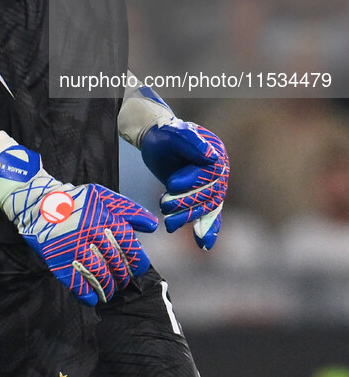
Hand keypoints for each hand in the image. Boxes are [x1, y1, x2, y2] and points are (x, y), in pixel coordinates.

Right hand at [0, 131, 156, 304]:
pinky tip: (92, 298)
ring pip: (98, 276)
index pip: (129, 245)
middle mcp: (90, 232)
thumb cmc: (76, 201)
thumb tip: (152, 225)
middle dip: (122, 276)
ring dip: (107, 288)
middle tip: (121, 280)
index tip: (137, 268)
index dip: (136, 261)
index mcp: (104, 216)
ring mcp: (73, 246)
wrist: (39, 203)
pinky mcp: (58, 259)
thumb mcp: (103, 196)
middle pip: (115, 263)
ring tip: (109, 291)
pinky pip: (76, 282)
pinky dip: (87, 294)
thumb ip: (129, 209)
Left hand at [118, 86, 228, 249]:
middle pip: (208, 194)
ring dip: (188, 217)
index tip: (171, 184)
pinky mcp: (202, 198)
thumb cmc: (165, 134)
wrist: (157, 141)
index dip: (192, 181)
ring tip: (168, 223)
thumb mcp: (174, 132)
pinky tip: (203, 245)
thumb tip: (212, 156)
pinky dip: (208, 230)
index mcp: (216, 153)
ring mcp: (212, 187)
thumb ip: (191, 142)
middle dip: (186, 202)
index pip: (209, 174)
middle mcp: (219, 172)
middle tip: (163, 204)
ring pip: (206, 208)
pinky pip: (209, 217)